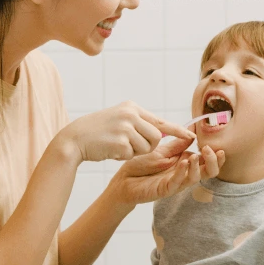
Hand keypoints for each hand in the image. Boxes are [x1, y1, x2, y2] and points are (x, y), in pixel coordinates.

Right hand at [54, 102, 195, 164]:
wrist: (73, 139)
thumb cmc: (96, 132)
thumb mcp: (118, 119)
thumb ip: (137, 123)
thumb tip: (160, 132)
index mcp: (131, 107)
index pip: (159, 120)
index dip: (176, 130)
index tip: (190, 136)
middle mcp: (130, 114)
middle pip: (156, 137)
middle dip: (147, 147)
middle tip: (128, 146)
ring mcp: (126, 127)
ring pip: (147, 147)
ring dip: (135, 153)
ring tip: (117, 146)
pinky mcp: (121, 141)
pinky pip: (132, 155)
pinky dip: (122, 157)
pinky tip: (109, 150)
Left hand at [108, 137, 224, 205]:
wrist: (123, 179)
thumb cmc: (142, 165)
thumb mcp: (162, 150)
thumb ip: (179, 143)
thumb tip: (193, 131)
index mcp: (186, 163)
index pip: (208, 160)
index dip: (215, 154)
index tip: (216, 144)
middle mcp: (185, 173)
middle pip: (209, 172)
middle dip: (213, 161)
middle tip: (209, 150)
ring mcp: (176, 182)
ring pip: (196, 178)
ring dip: (198, 166)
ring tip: (194, 155)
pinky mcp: (166, 189)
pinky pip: (178, 182)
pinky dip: (183, 172)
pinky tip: (184, 162)